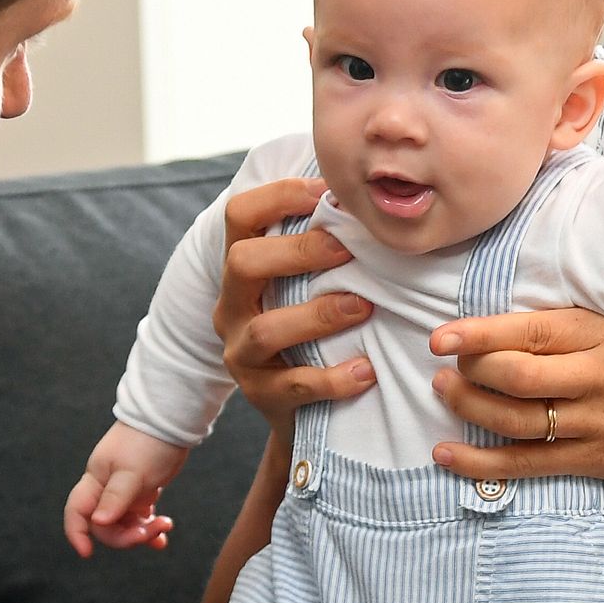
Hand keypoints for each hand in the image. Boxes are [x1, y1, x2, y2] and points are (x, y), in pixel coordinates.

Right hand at [63, 422, 186, 557]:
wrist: (171, 420)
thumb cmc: (149, 442)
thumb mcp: (132, 472)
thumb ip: (115, 497)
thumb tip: (98, 522)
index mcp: (96, 480)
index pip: (77, 512)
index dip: (77, 533)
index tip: (88, 553)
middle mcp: (106, 488)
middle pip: (105, 525)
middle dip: (126, 535)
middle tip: (151, 531)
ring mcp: (124, 491)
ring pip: (124, 523)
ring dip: (142, 532)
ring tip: (164, 526)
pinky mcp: (142, 491)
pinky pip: (140, 517)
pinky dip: (150, 527)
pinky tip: (163, 535)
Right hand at [214, 176, 373, 436]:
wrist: (303, 410)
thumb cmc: (315, 328)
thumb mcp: (308, 282)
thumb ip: (326, 243)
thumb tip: (372, 192)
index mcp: (242, 268)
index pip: (240, 215)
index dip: (278, 196)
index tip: (326, 192)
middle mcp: (232, 306)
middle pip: (241, 262)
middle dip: (297, 251)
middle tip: (348, 249)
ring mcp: (241, 353)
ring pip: (265, 329)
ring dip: (319, 315)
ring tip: (364, 307)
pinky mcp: (261, 396)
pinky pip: (293, 385)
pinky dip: (332, 378)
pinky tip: (366, 371)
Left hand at [426, 307, 603, 483]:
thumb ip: (569, 326)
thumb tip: (505, 321)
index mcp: (599, 336)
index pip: (529, 331)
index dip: (479, 334)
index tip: (442, 337)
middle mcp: (594, 379)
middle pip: (516, 377)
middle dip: (469, 372)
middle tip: (444, 366)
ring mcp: (594, 423)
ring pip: (515, 420)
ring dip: (468, 408)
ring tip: (443, 393)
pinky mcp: (593, 460)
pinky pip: (526, 465)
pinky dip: (481, 462)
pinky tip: (447, 454)